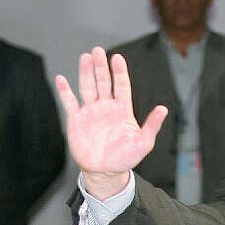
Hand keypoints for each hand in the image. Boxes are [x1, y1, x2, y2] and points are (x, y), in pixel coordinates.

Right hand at [54, 47, 167, 199]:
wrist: (105, 173)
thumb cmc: (125, 158)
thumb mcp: (143, 143)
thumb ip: (152, 125)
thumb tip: (163, 109)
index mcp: (122, 109)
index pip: (121, 86)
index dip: (119, 72)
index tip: (117, 59)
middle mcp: (106, 106)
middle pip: (103, 81)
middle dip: (100, 66)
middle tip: (98, 51)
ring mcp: (90, 112)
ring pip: (87, 87)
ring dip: (86, 72)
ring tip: (85, 57)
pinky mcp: (76, 120)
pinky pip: (70, 103)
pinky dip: (65, 91)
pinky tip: (61, 79)